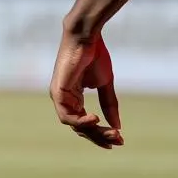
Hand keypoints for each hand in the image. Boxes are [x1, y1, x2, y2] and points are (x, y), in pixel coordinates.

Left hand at [50, 32, 122, 148]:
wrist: (86, 36)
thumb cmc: (94, 55)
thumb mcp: (104, 83)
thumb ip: (108, 104)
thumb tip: (118, 126)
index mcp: (73, 98)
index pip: (86, 123)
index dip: (102, 133)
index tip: (119, 139)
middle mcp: (64, 100)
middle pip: (81, 127)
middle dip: (101, 136)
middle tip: (118, 140)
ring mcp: (59, 97)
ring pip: (75, 125)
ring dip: (94, 131)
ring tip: (111, 133)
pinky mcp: (57, 92)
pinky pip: (67, 116)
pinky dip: (81, 121)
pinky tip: (96, 120)